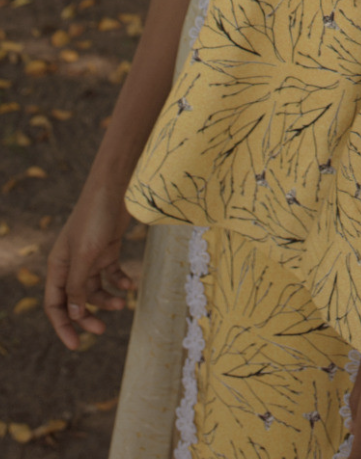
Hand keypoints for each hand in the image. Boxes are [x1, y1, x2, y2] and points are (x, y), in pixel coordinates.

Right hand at [45, 183, 132, 350]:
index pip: (55, 304)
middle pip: (75, 301)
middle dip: (88, 317)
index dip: (63, 326)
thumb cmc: (95, 218)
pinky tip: (130, 285)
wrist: (115, 188)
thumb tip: (73, 314)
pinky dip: (119, 281)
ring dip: (108, 299)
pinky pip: (111, 274)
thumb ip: (77, 285)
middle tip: (102, 331)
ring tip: (123, 301)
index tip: (75, 346)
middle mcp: (71, 263)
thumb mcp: (85, 255)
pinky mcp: (107, 249)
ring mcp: (90, 256)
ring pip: (95, 289)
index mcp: (58, 265)